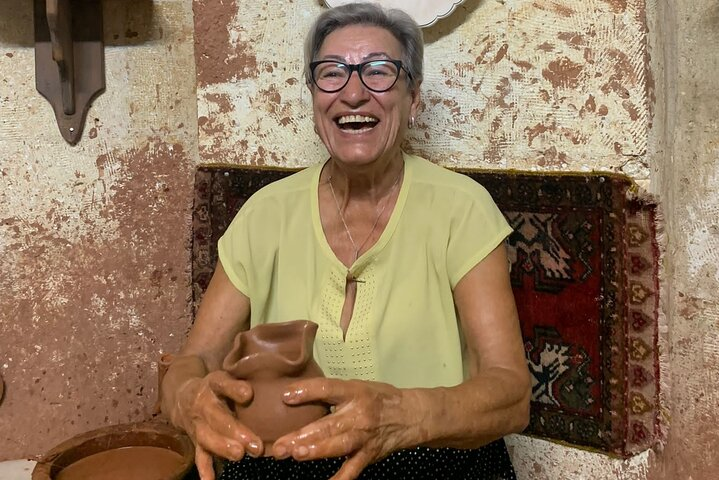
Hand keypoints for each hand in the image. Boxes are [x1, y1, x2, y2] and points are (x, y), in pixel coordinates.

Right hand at [171, 371, 262, 479]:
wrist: (183, 398)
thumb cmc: (218, 387)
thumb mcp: (228, 376)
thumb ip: (245, 380)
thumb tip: (279, 382)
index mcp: (214, 384)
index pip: (223, 384)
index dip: (234, 388)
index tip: (248, 394)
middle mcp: (204, 404)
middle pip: (217, 417)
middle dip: (235, 430)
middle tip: (254, 443)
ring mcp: (198, 424)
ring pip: (207, 437)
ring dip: (223, 447)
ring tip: (239, 455)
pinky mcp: (196, 440)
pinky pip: (199, 455)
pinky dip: (205, 469)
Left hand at [271, 378, 426, 479]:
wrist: (411, 415)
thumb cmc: (378, 398)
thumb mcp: (357, 387)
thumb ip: (331, 393)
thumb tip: (295, 395)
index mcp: (354, 393)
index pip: (329, 389)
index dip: (308, 391)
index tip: (286, 396)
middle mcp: (358, 415)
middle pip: (328, 424)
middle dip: (302, 435)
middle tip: (279, 444)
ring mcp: (363, 438)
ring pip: (338, 446)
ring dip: (316, 451)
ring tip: (296, 454)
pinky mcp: (368, 455)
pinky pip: (352, 470)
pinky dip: (339, 479)